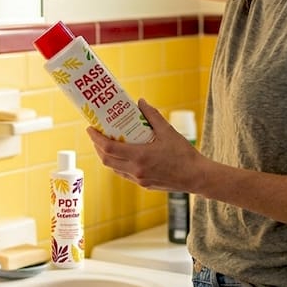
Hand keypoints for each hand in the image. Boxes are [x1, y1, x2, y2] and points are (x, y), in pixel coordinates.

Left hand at [86, 99, 202, 192]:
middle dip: (97, 147)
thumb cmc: (183, 154)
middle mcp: (136, 170)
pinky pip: (124, 173)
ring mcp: (139, 179)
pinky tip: (122, 154)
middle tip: (95, 134)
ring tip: (106, 143)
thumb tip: (140, 102)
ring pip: (114, 168)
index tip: (90, 128)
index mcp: (139, 156)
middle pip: (107, 159)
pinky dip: (118, 163)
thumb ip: (152, 115)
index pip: (109, 148)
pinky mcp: (143, 184)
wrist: (196, 176)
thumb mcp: (168, 131)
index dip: (96, 138)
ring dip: (106, 156)